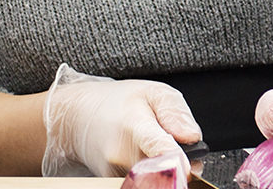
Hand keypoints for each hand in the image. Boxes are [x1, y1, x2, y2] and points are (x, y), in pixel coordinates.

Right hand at [42, 64, 202, 176]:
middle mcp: (122, 154)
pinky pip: (145, 179)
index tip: (187, 166)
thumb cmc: (118, 103)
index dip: (176, 159)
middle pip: (164, 167)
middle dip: (182, 160)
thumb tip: (193, 136)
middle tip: (181, 145)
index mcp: (135, 126)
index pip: (157, 148)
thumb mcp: (153, 92)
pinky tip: (145, 155)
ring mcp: (115, 171)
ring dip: (167, 166)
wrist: (78, 117)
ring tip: (158, 146)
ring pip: (156, 176)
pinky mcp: (113, 180)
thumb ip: (175, 112)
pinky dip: (153, 171)